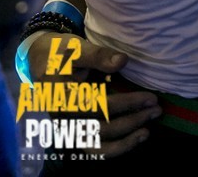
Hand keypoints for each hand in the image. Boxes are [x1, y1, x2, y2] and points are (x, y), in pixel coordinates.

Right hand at [28, 33, 161, 157]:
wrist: (40, 60)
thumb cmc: (60, 52)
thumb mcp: (77, 48)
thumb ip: (98, 55)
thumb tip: (122, 61)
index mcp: (64, 99)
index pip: (101, 107)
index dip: (127, 104)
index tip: (151, 98)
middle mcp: (64, 120)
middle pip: (101, 129)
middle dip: (132, 121)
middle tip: (157, 111)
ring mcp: (67, 129)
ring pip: (96, 148)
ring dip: (122, 143)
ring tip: (145, 133)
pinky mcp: (72, 131)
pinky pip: (92, 148)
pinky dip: (112, 148)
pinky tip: (131, 139)